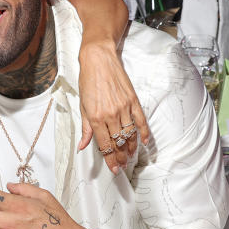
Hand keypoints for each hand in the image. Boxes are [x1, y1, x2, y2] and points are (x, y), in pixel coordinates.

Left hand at [76, 40, 150, 172]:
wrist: (98, 60)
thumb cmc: (88, 81)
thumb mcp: (82, 106)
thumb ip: (85, 128)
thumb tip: (83, 146)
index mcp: (96, 118)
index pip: (105, 145)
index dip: (110, 159)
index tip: (114, 169)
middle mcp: (111, 115)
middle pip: (118, 143)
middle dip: (120, 158)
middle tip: (122, 167)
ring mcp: (124, 108)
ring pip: (129, 135)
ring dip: (131, 148)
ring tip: (130, 158)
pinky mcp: (133, 101)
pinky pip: (140, 121)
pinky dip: (144, 132)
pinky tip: (145, 142)